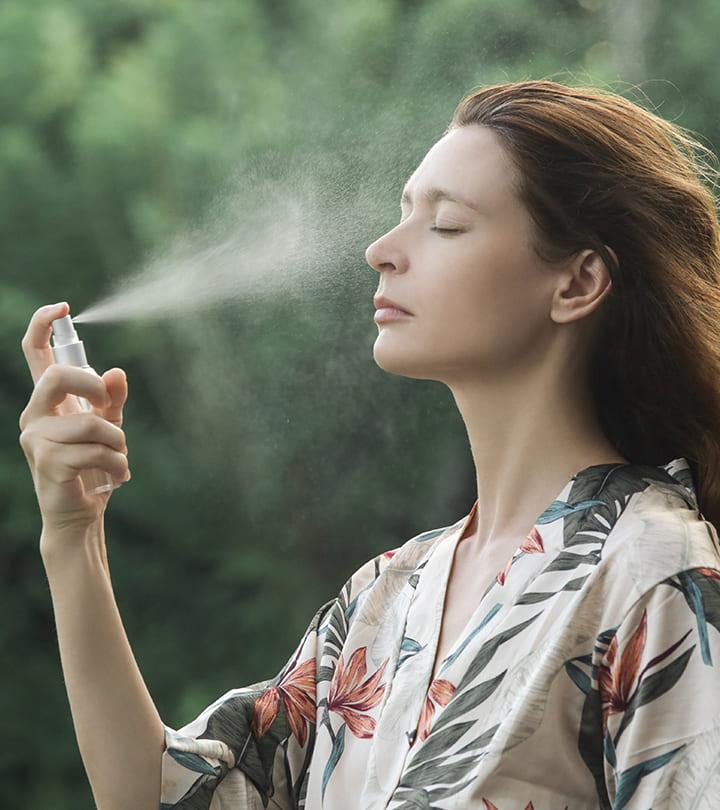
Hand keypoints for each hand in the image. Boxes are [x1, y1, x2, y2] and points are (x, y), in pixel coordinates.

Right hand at [18, 302, 129, 535]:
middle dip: (93, 387)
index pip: (34, 354)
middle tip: (109, 407)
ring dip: (117, 442)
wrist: (80, 514)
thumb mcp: (109, 427)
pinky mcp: (47, 462)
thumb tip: (116, 372)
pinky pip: (95, 450)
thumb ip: (112, 399)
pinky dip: (117, 464)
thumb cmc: (92, 467)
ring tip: (119, 460)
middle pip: (56, 378)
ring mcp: (36, 439)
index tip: (62, 307)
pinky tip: (117, 477)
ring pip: (89, 422)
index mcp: (48, 402)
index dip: (42, 325)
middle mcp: (35, 415)